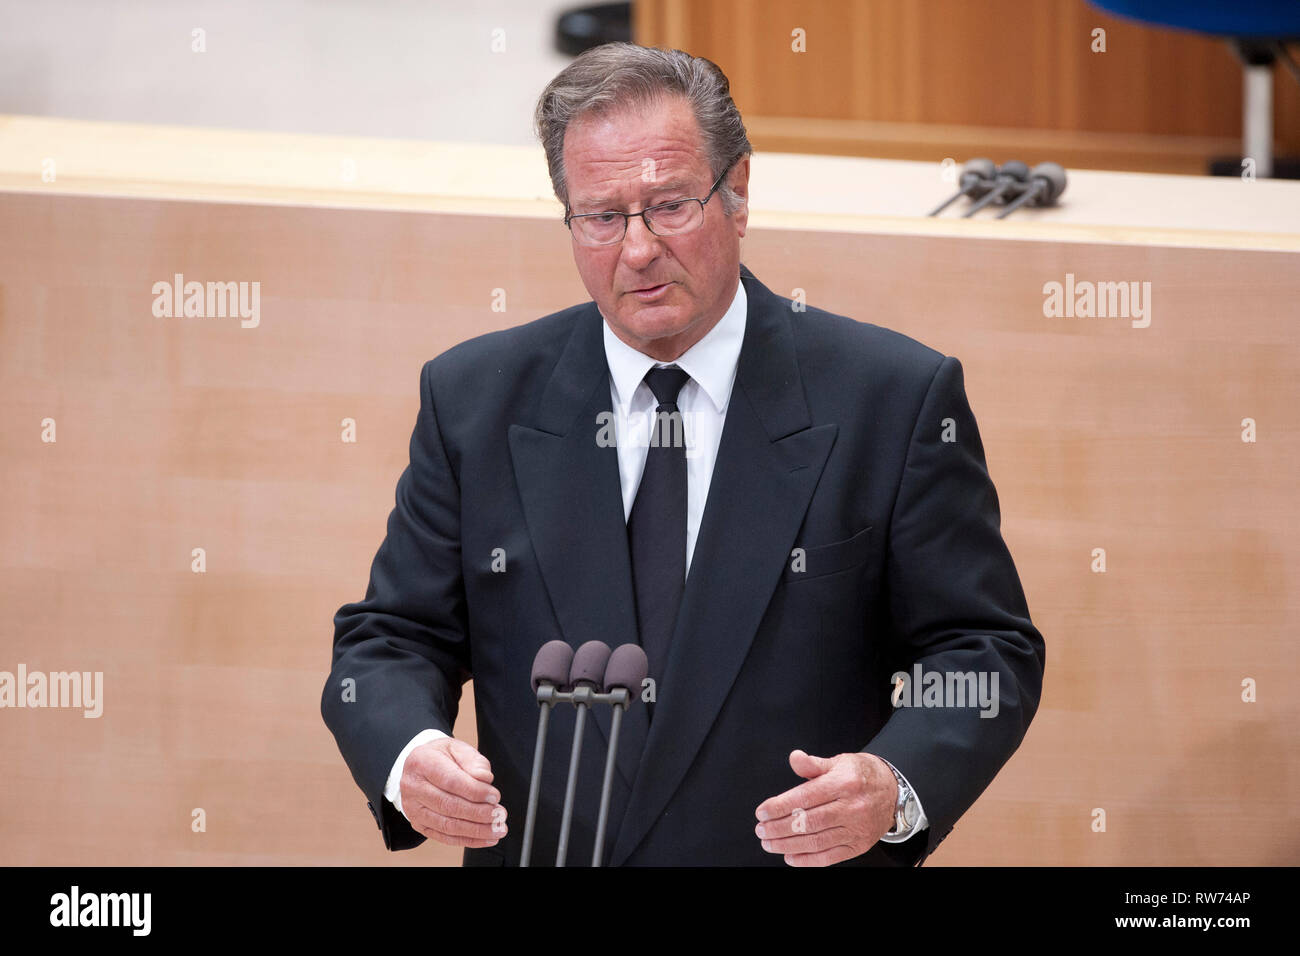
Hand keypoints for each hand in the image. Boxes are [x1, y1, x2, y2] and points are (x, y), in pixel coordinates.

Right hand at [400, 737, 506, 847]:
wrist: (419, 766)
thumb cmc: (442, 756)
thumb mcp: (458, 748)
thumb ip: (473, 762)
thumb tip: (485, 779)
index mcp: (422, 762)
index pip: (450, 781)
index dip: (475, 791)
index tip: (495, 796)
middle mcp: (413, 787)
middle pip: (448, 805)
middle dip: (478, 813)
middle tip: (500, 815)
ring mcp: (413, 809)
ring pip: (447, 825)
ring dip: (476, 830)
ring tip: (498, 829)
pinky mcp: (419, 824)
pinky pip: (444, 837)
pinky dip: (468, 840)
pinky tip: (486, 838)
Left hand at [754, 749, 896, 865]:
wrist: (893, 791)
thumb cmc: (860, 775)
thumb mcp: (839, 762)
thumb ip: (813, 764)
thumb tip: (794, 758)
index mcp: (843, 783)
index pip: (806, 797)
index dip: (781, 806)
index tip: (762, 811)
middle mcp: (851, 807)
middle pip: (809, 822)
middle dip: (780, 828)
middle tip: (761, 830)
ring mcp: (856, 829)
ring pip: (817, 841)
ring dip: (789, 845)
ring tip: (770, 843)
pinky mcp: (859, 845)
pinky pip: (830, 856)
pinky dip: (808, 860)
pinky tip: (790, 857)